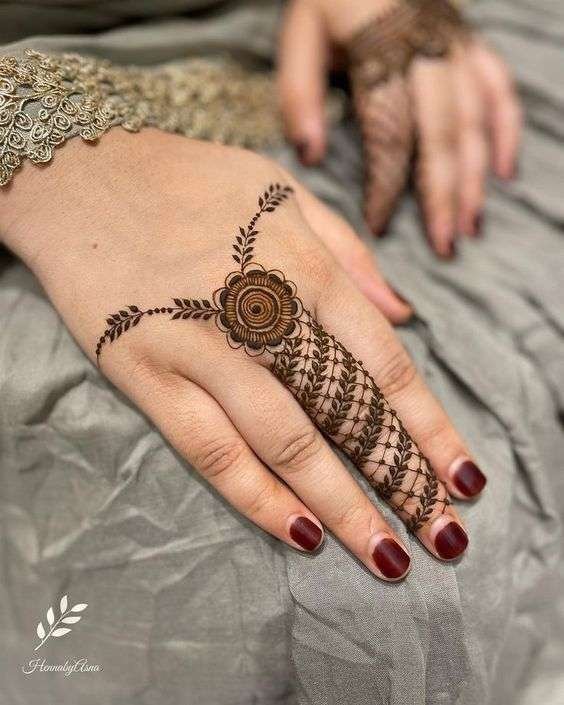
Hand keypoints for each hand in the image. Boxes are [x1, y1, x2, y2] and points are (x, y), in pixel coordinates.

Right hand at [1, 130, 485, 579]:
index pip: (383, 362)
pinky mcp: (145, 370)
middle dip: (401, 478)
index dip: (429, 426)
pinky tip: (300, 532)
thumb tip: (403, 313)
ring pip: (286, 440)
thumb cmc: (189, 180)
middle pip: (346, 410)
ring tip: (386, 557)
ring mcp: (199, 344)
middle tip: (443, 536)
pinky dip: (257, 495)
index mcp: (302, 261)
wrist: (80, 172)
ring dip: (342, 506)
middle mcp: (259, 307)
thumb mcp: (280, 190)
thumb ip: (347, 251)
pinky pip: (210, 447)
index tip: (464, 478)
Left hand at [278, 0, 521, 256]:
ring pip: (474, 119)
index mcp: (379, 49)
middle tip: (443, 246)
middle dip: (443, 195)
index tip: (379, 225)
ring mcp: (455, 44)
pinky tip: (505, 172)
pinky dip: (506, 131)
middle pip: (442, 134)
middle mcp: (427, 48)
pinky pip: (499, 88)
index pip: (390, 131)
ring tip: (470, 226)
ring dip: (476, 176)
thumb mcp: (298, 36)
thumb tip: (311, 157)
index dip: (387, 182)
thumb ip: (299, 95)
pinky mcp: (470, 42)